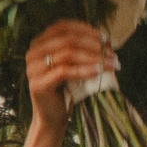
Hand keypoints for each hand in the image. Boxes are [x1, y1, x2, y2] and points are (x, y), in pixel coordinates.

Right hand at [25, 20, 113, 140]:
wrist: (53, 119)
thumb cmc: (67, 92)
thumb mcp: (74, 66)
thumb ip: (82, 51)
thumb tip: (107, 41)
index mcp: (40, 43)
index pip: (63, 27)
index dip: (86, 30)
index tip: (106, 39)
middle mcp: (33, 53)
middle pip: (67, 40)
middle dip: (93, 45)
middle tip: (113, 54)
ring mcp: (33, 68)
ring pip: (67, 54)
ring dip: (93, 57)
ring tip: (112, 64)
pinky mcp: (38, 84)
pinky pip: (64, 72)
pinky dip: (83, 70)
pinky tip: (98, 72)